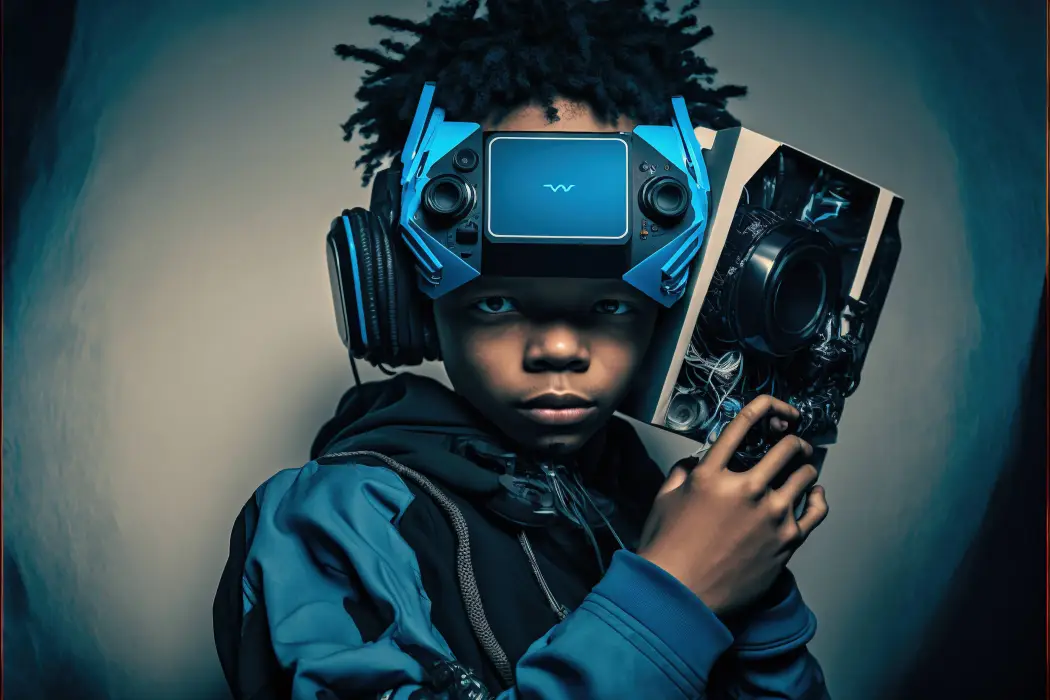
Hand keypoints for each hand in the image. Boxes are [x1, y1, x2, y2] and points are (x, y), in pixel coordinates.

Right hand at [637, 395, 828, 615]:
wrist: (680, 597)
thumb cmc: (668, 552)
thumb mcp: (665, 501)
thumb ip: (682, 472)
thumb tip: (696, 462)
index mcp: (711, 475)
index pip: (744, 423)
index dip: (768, 407)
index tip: (779, 410)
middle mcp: (745, 489)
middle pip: (787, 447)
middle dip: (794, 441)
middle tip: (794, 444)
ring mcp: (770, 515)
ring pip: (806, 475)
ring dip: (805, 468)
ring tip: (801, 470)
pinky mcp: (787, 541)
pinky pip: (817, 509)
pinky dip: (818, 497)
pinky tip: (813, 495)